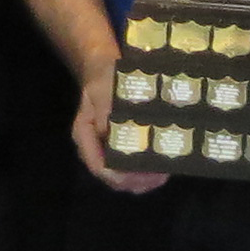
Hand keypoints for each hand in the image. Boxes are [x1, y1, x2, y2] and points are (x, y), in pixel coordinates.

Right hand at [74, 58, 165, 194]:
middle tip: (159, 176)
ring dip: (144, 180)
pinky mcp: (122, 147)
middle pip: (113, 178)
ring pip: (125, 177)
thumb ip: (104, 108)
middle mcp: (95, 148)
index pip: (98, 166)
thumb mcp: (102, 88)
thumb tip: (109, 130)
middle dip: (136, 181)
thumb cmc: (104, 78)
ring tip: (165, 172)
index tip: (141, 174)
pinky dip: (148, 171)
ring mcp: (109, 150)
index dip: (119, 176)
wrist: (106, 69)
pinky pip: (133, 168)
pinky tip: (164, 165)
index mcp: (85, 135)